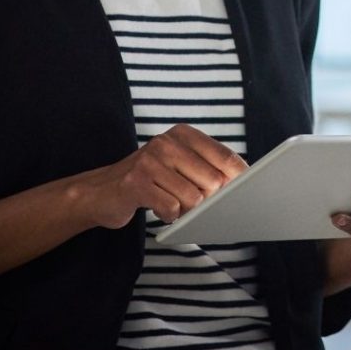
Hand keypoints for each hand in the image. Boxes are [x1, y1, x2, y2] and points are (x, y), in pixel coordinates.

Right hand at [74, 123, 246, 228]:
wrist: (100, 191)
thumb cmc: (150, 179)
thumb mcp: (179, 163)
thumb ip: (207, 167)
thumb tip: (241, 184)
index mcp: (183, 134)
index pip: (224, 155)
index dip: (240, 177)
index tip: (249, 191)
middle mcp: (167, 142)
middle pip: (213, 180)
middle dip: (209, 199)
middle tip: (195, 203)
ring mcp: (150, 161)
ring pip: (194, 198)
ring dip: (187, 210)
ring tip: (173, 203)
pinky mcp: (136, 183)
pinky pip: (171, 209)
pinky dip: (169, 216)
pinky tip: (159, 209)